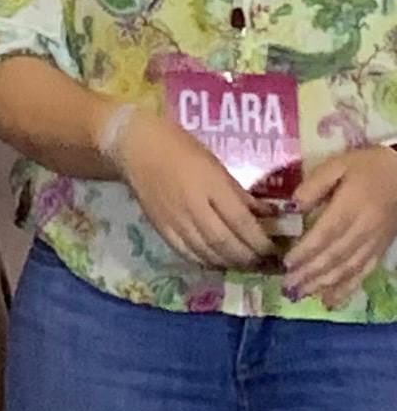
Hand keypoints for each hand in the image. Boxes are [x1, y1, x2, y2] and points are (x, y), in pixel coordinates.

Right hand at [112, 102, 280, 272]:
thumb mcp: (217, 166)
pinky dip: (205, 261)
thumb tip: (269, 216)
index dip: (261, 241)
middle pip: (226, 242)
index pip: (242, 223)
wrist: (136, 147)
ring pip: (207, 252)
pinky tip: (216, 261)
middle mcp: (193, 207)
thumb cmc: (181, 148)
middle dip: (249, 257)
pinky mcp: (160, 227)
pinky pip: (186, 252)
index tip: (275, 249)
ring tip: (244, 263)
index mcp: (210, 186)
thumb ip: (241, 194)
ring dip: (229, 263)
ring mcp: (174, 219)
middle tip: (264, 262)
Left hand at [287, 143, 396, 302]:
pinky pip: (364, 272)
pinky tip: (331, 300)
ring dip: (324, 285)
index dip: (307, 251)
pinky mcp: (381, 249)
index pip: (326, 234)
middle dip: (310, 274)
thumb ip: (314, 185)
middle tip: (288, 287)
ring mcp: (374, 242)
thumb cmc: (368, 166)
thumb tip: (293, 207)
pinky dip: (348, 288)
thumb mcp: (338, 165)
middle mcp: (363, 229)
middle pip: (335, 256)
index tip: (286, 263)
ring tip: (302, 296)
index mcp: (351, 207)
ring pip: (348, 269)